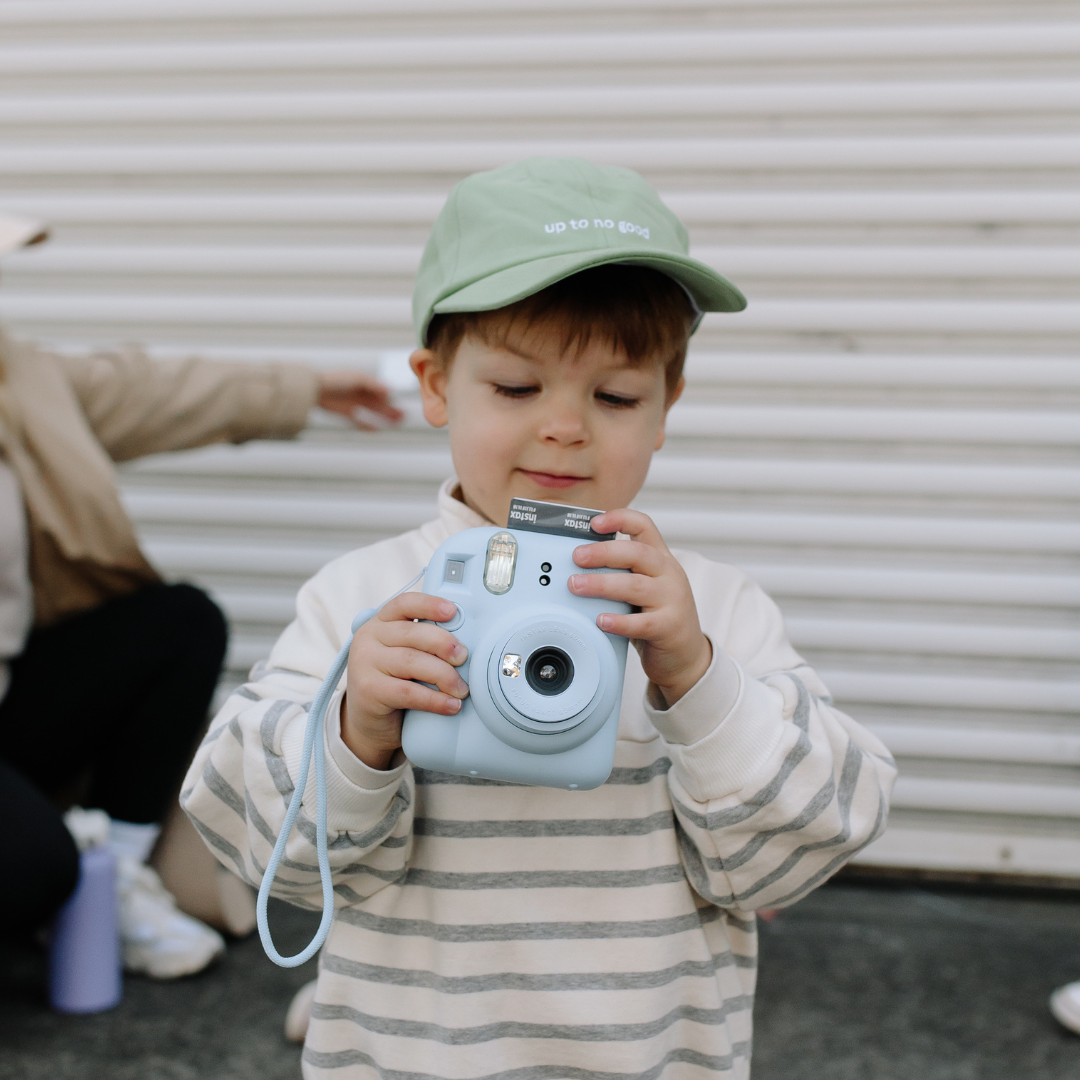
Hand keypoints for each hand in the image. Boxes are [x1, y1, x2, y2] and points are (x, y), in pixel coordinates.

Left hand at [317, 370, 403, 429]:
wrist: (314, 388)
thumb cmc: (335, 380)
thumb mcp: (357, 379)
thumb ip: (373, 385)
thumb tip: (389, 391)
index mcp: (364, 382)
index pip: (381, 391)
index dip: (390, 397)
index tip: (399, 402)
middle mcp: (360, 393)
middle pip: (379, 403)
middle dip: (391, 409)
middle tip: (404, 416)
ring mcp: (353, 403)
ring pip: (373, 412)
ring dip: (384, 417)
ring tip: (396, 423)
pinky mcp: (345, 413)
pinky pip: (360, 421)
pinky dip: (368, 426)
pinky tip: (378, 431)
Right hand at [340, 593, 468, 770]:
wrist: (368, 721)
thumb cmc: (394, 683)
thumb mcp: (405, 656)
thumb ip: (424, 643)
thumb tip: (463, 644)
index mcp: (380, 622)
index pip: (404, 604)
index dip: (429, 604)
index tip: (452, 611)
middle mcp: (368, 638)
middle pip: (412, 633)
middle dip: (444, 644)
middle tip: (463, 657)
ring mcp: (364, 663)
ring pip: (412, 662)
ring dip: (445, 676)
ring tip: (461, 689)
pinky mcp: (368, 690)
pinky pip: (409, 692)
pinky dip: (435, 699)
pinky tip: (451, 705)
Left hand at [568, 509, 711, 708]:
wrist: (687, 654)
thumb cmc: (657, 616)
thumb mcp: (643, 587)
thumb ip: (621, 573)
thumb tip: (576, 565)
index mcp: (660, 559)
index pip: (644, 526)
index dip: (620, 519)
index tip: (594, 522)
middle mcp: (669, 575)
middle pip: (637, 553)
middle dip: (603, 552)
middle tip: (576, 557)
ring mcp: (673, 600)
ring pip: (636, 586)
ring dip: (602, 584)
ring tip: (577, 586)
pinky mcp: (670, 627)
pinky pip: (643, 623)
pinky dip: (619, 621)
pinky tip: (601, 621)